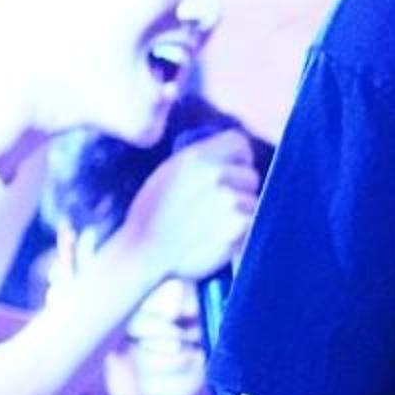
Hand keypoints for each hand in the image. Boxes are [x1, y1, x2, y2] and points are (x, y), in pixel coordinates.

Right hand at [116, 128, 259, 281]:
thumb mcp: (167, 175)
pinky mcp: (237, 224)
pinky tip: (219, 239)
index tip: (233, 172)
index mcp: (196, 157)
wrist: (143, 252)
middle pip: (250, 175)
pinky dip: (240, 233)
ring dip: (239, 215)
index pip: (238, 142)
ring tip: (213, 227)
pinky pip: (251, 223)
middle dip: (240, 191)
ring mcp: (228, 199)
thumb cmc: (150, 217)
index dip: (239, 158)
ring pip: (252, 202)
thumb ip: (198, 163)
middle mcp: (215, 173)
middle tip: (217, 209)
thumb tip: (228, 161)